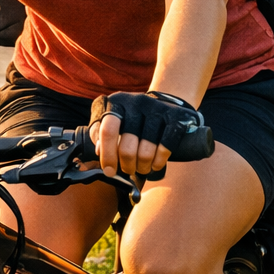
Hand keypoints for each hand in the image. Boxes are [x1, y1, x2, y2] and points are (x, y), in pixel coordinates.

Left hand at [88, 91, 202, 177]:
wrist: (162, 102)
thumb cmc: (130, 117)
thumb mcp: (108, 118)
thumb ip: (98, 132)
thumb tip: (99, 150)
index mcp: (117, 102)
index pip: (108, 131)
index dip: (107, 155)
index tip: (109, 171)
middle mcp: (136, 102)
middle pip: (127, 147)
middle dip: (127, 165)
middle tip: (128, 170)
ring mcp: (157, 108)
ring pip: (146, 151)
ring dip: (143, 166)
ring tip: (142, 168)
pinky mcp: (175, 116)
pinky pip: (166, 147)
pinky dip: (159, 161)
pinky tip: (155, 164)